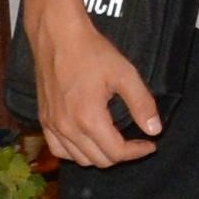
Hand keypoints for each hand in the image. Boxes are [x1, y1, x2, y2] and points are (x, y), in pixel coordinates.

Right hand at [32, 12, 159, 167]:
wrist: (58, 38)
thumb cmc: (92, 53)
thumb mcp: (125, 75)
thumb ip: (142, 104)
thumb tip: (155, 130)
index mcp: (88, 118)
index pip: (116, 152)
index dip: (137, 152)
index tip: (150, 144)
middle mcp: (67, 128)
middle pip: (98, 160)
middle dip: (121, 155)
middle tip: (136, 142)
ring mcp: (52, 125)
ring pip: (78, 159)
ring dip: (99, 156)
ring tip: (116, 142)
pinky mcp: (43, 119)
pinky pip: (58, 149)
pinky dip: (75, 153)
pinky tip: (88, 141)